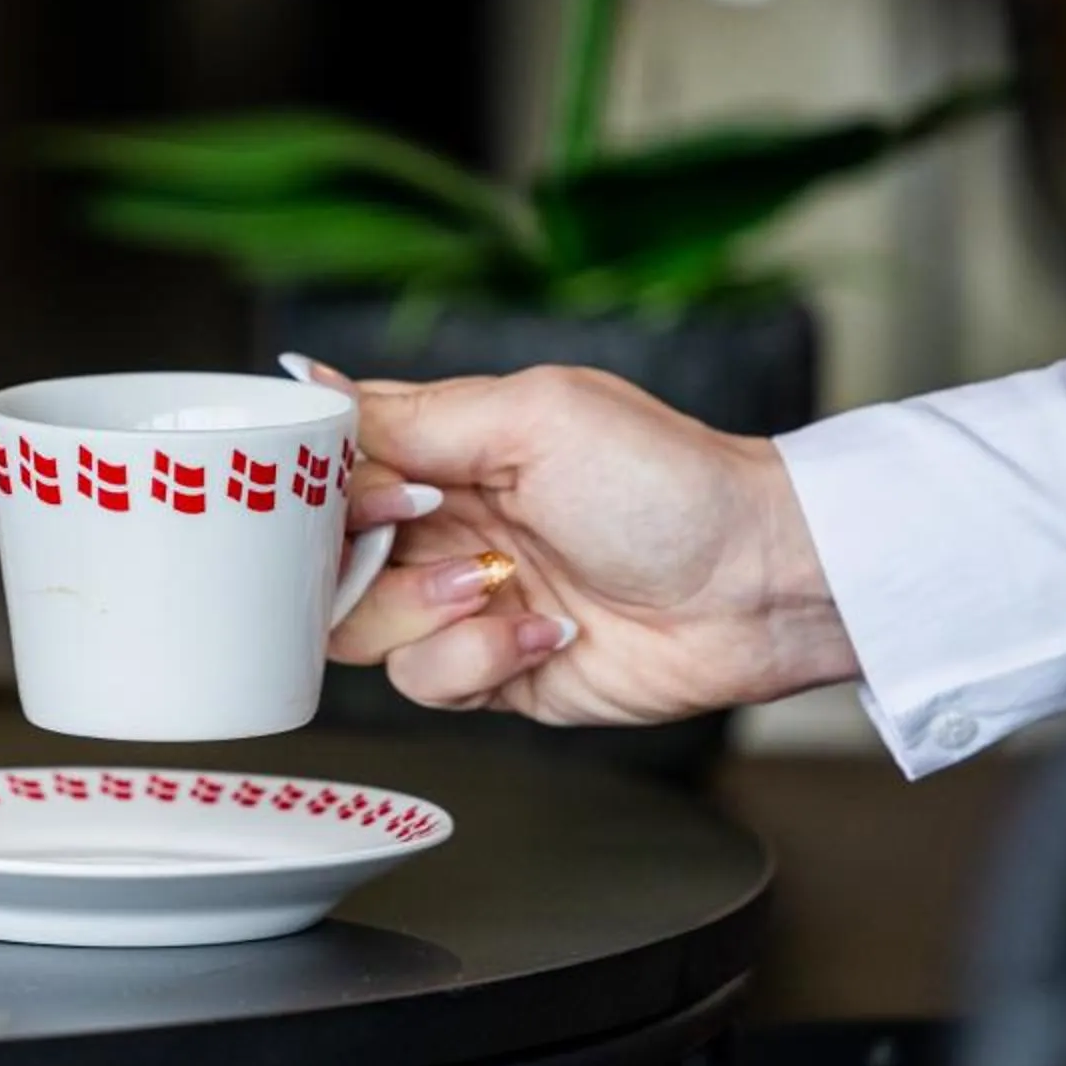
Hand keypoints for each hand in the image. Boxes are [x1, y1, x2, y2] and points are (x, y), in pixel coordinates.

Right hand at [306, 358, 857, 722]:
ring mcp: (462, 601)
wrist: (756, 584)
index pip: (329, 467)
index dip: (319, 487)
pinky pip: (424, 681)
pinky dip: (475, 660)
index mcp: (445, 449)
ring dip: (421, 612)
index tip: (364, 493)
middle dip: (360, 560)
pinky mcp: (491, 670)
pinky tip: (543, 631)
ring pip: (360, 628)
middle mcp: (442, 525)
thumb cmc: (669, 483)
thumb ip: (412, 414)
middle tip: (428, 542)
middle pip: (324, 555)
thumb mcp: (534, 418)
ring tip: (498, 585)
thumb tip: (310, 383)